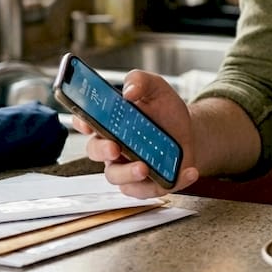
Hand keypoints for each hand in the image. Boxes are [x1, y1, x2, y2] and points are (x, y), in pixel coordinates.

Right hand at [75, 69, 199, 197]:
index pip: (87, 122)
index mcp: (110, 123)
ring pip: (118, 177)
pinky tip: (188, 171)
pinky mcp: (148, 184)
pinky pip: (152, 189)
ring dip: (129, 174)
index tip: (87, 123)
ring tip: (145, 167)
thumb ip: (140, 81)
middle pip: (97, 152)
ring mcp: (128, 167)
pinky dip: (172, 182)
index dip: (82, 122)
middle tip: (114, 147)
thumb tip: (129, 91)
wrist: (189, 131)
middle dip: (102, 151)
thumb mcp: (156, 88)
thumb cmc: (165, 111)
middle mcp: (114, 147)